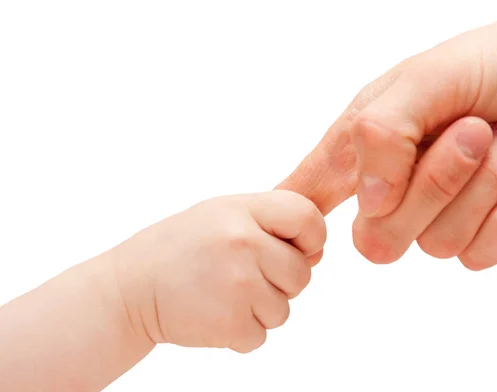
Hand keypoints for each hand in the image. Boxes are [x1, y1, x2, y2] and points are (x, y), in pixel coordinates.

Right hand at [111, 190, 325, 352]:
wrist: (130, 288)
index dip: (311, 238)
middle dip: (280, 282)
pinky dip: (241, 333)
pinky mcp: (230, 323)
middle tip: (242, 276)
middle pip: (301, 275)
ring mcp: (239, 284)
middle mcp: (244, 243)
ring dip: (259, 310)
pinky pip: (261, 336)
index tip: (297, 248)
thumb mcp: (222, 216)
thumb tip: (318, 253)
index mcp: (243, 210)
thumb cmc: (180, 249)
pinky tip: (214, 312)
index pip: (308, 218)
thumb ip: (270, 225)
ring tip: (222, 293)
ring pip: (283, 310)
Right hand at [278, 0, 496, 268]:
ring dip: (482, 187)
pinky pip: (477, 256)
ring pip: (434, 244)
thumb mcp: (430, 75)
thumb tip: (369, 200)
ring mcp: (439, 210)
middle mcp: (396, 181)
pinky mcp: (483, 231)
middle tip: (472, 132)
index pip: (308, 192)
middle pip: (377, 236)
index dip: (294, 221)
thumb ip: (382, 133)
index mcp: (366, 139)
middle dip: (433, 185)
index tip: (294, 234)